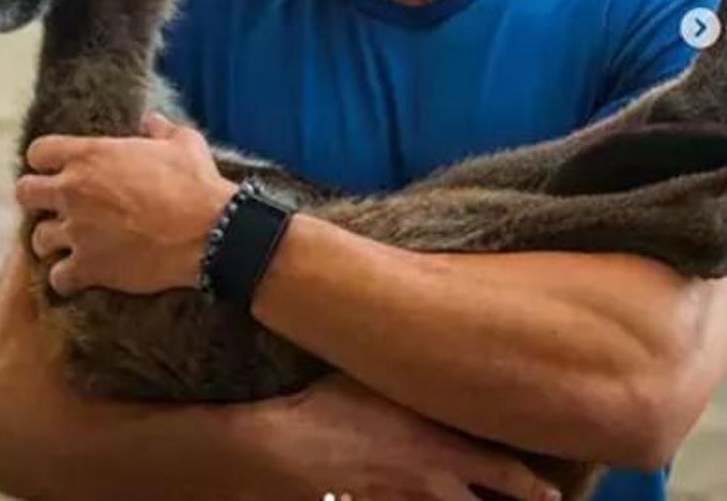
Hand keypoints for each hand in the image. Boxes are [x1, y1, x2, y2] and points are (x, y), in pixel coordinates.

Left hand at [15, 112, 236, 296]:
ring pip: (38, 239)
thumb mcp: (183, 142)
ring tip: (73, 243)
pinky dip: (68, 277)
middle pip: (25, 193)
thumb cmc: (195, 182)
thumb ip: (160, 129)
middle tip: (61, 207)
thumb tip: (151, 121)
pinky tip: (83, 274)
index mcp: (91, 155)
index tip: (60, 169)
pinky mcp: (88, 267)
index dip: (47, 161)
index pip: (39, 152)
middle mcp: (73, 191)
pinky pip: (58, 277)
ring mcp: (77, 231)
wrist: (209, 230)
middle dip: (39, 199)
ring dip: (54, 240)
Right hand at [253, 373, 560, 500]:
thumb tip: (444, 351)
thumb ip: (417, 371)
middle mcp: (431, 485)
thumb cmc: (332, 400)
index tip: (553, 495)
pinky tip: (424, 500)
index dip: (535, 489)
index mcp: (440, 446)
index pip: (506, 474)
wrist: (286, 447)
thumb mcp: (382, 375)